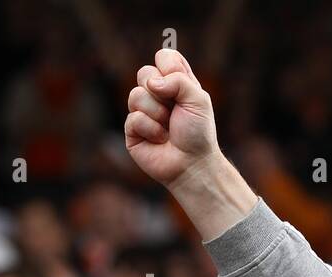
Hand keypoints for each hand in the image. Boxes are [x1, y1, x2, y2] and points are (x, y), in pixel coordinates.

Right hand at [125, 48, 219, 188]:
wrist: (193, 164)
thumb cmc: (198, 133)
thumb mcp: (199, 100)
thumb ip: (179, 80)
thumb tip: (151, 83)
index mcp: (176, 84)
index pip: (164, 57)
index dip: (168, 66)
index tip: (179, 82)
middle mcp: (157, 94)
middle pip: (144, 72)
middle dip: (161, 93)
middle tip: (174, 110)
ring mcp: (143, 110)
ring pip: (136, 95)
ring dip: (158, 114)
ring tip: (169, 129)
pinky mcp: (132, 128)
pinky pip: (134, 118)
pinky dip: (151, 130)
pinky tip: (160, 140)